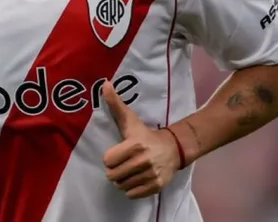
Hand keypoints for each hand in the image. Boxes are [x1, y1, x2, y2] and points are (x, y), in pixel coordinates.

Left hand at [101, 81, 180, 198]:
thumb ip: (115, 103)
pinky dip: (131, 188)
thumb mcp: (130, 119)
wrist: (173, 148)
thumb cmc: (145, 134)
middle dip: (114, 170)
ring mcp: (150, 175)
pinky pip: (132, 194)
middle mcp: (143, 161)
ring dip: (122, 180)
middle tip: (122, 163)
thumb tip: (104, 83)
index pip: (107, 160)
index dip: (110, 157)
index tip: (117, 152)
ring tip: (129, 170)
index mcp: (135, 145)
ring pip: (121, 186)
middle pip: (112, 175)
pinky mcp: (156, 186)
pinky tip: (136, 178)